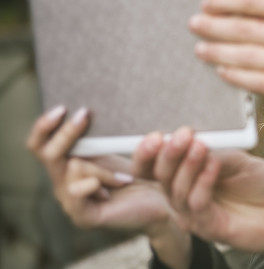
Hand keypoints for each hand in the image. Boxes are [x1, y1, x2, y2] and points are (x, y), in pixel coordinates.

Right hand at [26, 107, 173, 234]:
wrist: (162, 201)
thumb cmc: (141, 170)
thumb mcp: (119, 146)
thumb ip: (101, 134)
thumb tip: (89, 108)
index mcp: (68, 161)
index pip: (39, 144)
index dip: (44, 126)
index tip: (63, 108)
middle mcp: (63, 181)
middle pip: (48, 154)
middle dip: (67, 133)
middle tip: (85, 115)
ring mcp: (70, 200)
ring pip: (73, 169)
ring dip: (103, 169)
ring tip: (126, 177)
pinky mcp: (83, 216)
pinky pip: (77, 193)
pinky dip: (98, 182)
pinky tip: (119, 182)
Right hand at [145, 127, 263, 253]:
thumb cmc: (260, 182)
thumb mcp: (238, 158)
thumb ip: (216, 150)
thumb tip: (193, 138)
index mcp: (186, 176)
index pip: (154, 166)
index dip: (149, 152)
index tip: (157, 135)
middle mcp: (185, 196)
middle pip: (161, 177)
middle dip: (168, 154)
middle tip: (182, 135)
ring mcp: (195, 214)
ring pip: (177, 191)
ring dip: (187, 166)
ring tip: (200, 146)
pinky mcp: (210, 228)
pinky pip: (197, 205)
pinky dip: (203, 183)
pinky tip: (213, 165)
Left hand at [189, 0, 263, 123]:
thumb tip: (239, 8)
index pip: (256, 1)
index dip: (224, 1)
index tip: (207, 2)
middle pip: (246, 31)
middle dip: (214, 27)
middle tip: (195, 25)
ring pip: (249, 59)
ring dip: (219, 53)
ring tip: (202, 49)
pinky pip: (262, 85)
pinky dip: (238, 77)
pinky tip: (223, 71)